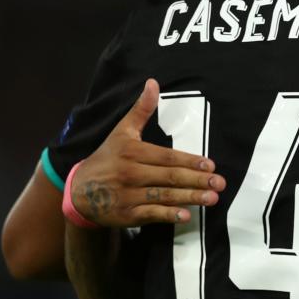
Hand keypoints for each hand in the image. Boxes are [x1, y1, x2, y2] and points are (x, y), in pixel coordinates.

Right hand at [70, 79, 224, 226]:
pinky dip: (168, 215)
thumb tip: (153, 82)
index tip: (210, 165)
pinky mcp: (126, 214)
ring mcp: (128, 195)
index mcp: (132, 152)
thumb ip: (141, 110)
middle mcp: (130, 173)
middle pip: (169, 177)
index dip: (189, 161)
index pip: (166, 157)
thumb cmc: (107, 157)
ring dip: (189, 198)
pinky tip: (185, 216)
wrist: (78, 190)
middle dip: (196, 180)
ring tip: (212, 198)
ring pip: (164, 196)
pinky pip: (151, 214)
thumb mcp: (121, 131)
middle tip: (219, 183)